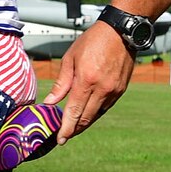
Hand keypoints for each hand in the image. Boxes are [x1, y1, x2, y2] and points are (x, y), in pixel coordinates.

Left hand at [43, 22, 135, 143]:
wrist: (121, 32)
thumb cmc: (92, 41)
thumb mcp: (71, 58)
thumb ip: (61, 83)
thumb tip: (50, 102)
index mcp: (87, 80)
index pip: (74, 111)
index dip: (66, 128)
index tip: (60, 139)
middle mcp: (102, 89)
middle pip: (86, 118)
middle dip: (74, 130)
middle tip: (64, 136)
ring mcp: (114, 91)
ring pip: (96, 115)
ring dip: (84, 123)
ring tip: (72, 128)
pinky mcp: (121, 90)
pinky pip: (105, 107)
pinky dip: (95, 113)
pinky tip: (86, 114)